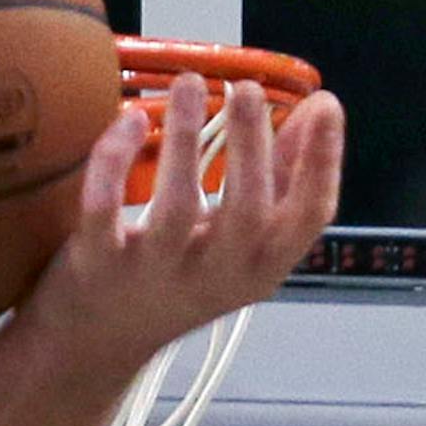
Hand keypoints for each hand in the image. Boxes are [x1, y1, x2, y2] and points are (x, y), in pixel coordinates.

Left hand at [18, 74, 343, 375]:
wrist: (99, 342)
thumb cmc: (179, 277)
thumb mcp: (240, 239)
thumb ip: (281, 177)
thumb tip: (320, 107)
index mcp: (259, 267)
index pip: (308, 220)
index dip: (324, 163)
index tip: (326, 107)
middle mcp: (216, 275)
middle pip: (247, 214)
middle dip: (252, 147)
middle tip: (247, 89)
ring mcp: (156, 274)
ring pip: (177, 209)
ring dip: (184, 139)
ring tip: (190, 83)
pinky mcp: (99, 265)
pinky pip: (104, 211)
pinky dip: (115, 163)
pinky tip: (129, 120)